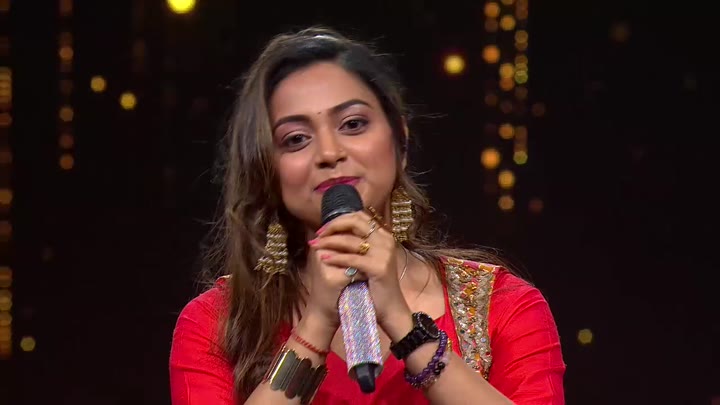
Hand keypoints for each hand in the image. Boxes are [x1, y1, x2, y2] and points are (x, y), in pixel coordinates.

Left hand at [310, 211, 411, 330]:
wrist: (390, 308)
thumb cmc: (376, 284)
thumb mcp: (368, 259)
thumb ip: (358, 244)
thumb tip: (335, 230)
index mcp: (384, 236)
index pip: (359, 216)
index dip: (339, 220)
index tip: (323, 229)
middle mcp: (386, 240)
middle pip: (355, 222)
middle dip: (333, 226)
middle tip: (319, 235)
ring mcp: (384, 253)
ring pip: (351, 241)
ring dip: (329, 242)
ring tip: (316, 246)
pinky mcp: (379, 267)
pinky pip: (352, 259)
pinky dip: (336, 258)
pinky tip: (324, 259)